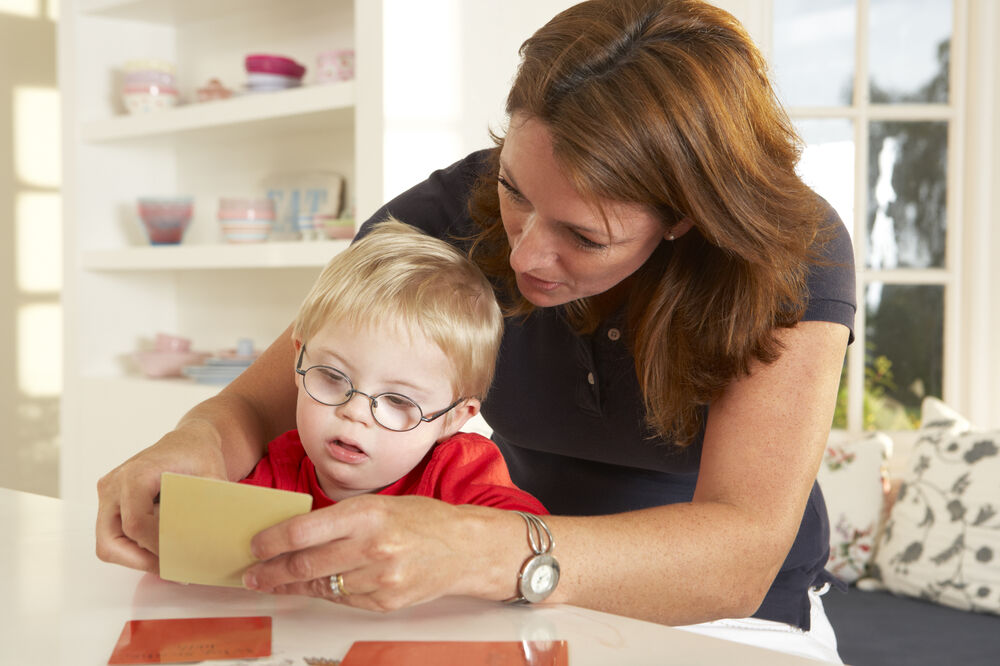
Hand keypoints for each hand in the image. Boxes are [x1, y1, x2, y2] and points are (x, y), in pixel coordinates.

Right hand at [95, 421, 227, 571]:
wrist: (189, 441)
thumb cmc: (199, 455)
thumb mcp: (213, 477)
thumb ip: (211, 508)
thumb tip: (213, 543)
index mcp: (136, 474)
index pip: (135, 524)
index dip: (155, 547)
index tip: (180, 557)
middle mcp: (114, 484)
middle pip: (110, 541)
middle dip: (140, 561)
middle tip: (171, 568)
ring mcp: (108, 493)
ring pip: (108, 543)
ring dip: (135, 557)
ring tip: (168, 560)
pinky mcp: (110, 501)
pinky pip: (113, 535)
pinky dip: (134, 547)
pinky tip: (161, 546)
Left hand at [242, 494, 506, 611]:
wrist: (465, 548)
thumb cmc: (424, 520)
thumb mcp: (381, 505)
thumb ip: (341, 519)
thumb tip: (295, 534)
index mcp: (368, 514)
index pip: (305, 531)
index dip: (272, 542)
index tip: (254, 546)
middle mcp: (372, 546)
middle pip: (305, 565)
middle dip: (271, 572)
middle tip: (251, 575)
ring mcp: (380, 578)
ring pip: (320, 587)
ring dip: (292, 587)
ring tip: (273, 583)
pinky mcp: (385, 602)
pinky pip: (343, 600)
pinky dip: (325, 593)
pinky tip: (312, 588)